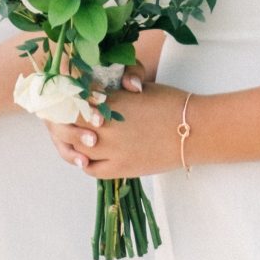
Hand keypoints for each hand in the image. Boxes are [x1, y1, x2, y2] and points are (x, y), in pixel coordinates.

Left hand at [50, 74, 188, 180]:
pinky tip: (87, 157)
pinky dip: (85, 163)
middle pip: (70, 126)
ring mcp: (113, 150)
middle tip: (64, 119)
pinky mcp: (122, 168)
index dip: (66, 102)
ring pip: (77, 149)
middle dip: (65, 121)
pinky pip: (92, 169)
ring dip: (73, 142)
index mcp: (112, 102)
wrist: (195, 130)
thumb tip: (93, 96)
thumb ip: (113, 93)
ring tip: (76, 137)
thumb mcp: (140, 89)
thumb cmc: (172, 103)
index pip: (74, 102)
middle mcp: (108, 127)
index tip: (65, 100)